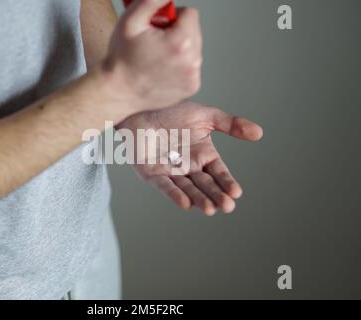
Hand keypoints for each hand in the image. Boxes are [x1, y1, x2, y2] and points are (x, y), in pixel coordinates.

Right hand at [103, 0, 202, 112]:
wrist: (118, 91)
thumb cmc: (121, 58)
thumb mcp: (131, 20)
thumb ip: (152, 1)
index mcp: (181, 43)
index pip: (190, 14)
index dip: (172, 16)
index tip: (158, 27)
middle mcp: (192, 61)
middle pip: (194, 31)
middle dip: (177, 32)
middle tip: (155, 43)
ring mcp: (193, 77)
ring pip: (194, 49)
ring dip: (179, 49)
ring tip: (157, 58)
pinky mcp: (191, 87)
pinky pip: (191, 67)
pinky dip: (180, 66)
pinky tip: (162, 70)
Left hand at [118, 101, 262, 215]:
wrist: (142, 105)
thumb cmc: (172, 110)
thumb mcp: (205, 116)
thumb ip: (230, 124)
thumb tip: (259, 133)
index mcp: (203, 155)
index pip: (219, 173)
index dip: (227, 183)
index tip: (236, 192)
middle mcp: (188, 167)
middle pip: (205, 185)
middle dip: (216, 196)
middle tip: (227, 206)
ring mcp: (170, 171)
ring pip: (188, 188)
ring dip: (199, 199)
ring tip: (211, 209)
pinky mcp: (151, 173)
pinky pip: (164, 186)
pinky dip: (174, 194)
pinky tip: (185, 203)